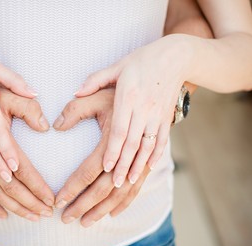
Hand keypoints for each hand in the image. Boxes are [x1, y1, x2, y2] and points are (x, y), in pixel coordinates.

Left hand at [54, 88, 149, 226]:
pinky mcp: (155, 154)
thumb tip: (56, 126)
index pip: (90, 167)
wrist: (169, 68)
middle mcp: (132, 146)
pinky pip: (141, 183)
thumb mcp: (103, 84)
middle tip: (66, 218)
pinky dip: (127, 200)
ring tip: (87, 221)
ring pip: (124, 190)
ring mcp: (146, 152)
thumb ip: (77, 106)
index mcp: (117, 129)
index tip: (58, 200)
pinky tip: (114, 211)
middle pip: (106, 185)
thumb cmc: (131, 77)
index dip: (74, 186)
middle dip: (85, 204)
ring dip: (104, 208)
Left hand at [74, 35, 190, 187]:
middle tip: (114, 183)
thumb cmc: (141, 61)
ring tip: (127, 182)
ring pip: (147, 147)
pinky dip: (156, 156)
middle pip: (132, 144)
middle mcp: (144, 109)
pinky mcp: (167, 118)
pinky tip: (148, 169)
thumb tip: (75, 92)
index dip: (112, 151)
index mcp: (128, 97)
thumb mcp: (116, 66)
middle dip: (122, 166)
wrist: (176, 56)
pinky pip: (163, 141)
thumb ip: (94, 80)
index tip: (105, 168)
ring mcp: (158, 115)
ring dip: (137, 166)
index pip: (119, 130)